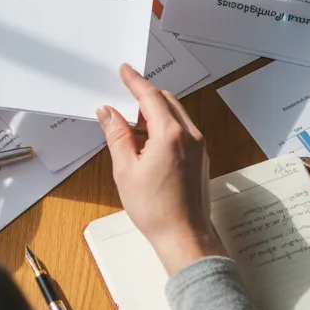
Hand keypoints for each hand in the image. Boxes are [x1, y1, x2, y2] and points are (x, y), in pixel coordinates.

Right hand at [97, 64, 225, 275]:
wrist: (185, 238)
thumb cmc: (155, 208)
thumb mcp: (125, 169)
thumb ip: (116, 135)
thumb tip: (107, 112)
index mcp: (170, 135)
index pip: (151, 97)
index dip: (135, 81)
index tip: (124, 71)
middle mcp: (189, 135)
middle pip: (167, 101)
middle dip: (146, 95)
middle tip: (124, 95)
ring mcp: (199, 146)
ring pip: (176, 114)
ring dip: (155, 111)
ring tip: (132, 122)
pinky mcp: (201, 158)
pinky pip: (183, 129)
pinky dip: (165, 125)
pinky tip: (148, 139)